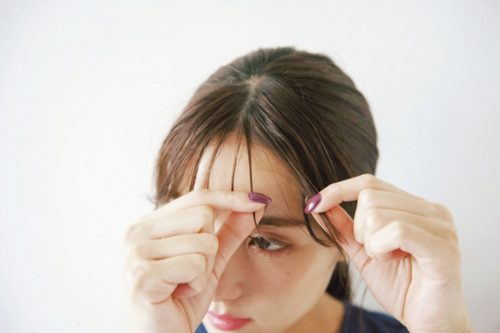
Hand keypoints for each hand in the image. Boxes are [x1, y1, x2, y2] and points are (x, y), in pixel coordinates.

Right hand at [122, 190, 267, 332]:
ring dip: (203, 270)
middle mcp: (136, 232)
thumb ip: (229, 231)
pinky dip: (196, 284)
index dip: (229, 198)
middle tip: (191, 272)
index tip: (258, 200)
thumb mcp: (211, 260)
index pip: (197, 197)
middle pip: (203, 215)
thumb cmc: (182, 299)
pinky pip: (195, 265)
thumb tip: (254, 202)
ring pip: (203, 242)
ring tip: (183, 284)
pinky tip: (178, 294)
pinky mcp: (142, 275)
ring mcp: (135, 253)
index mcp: (149, 223)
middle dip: (210, 247)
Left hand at [306, 174, 472, 332]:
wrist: (427, 323)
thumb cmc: (402, 288)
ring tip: (388, 259)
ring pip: (378, 214)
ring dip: (371, 243)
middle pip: (369, 197)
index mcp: (416, 207)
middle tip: (377, 252)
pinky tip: (391, 260)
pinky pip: (396, 231)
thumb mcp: (363, 252)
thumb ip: (344, 227)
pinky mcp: (443, 248)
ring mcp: (441, 227)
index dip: (338, 189)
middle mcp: (432, 210)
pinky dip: (381, 247)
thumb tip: (318, 204)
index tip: (314, 203)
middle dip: (359, 229)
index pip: (370, 183)